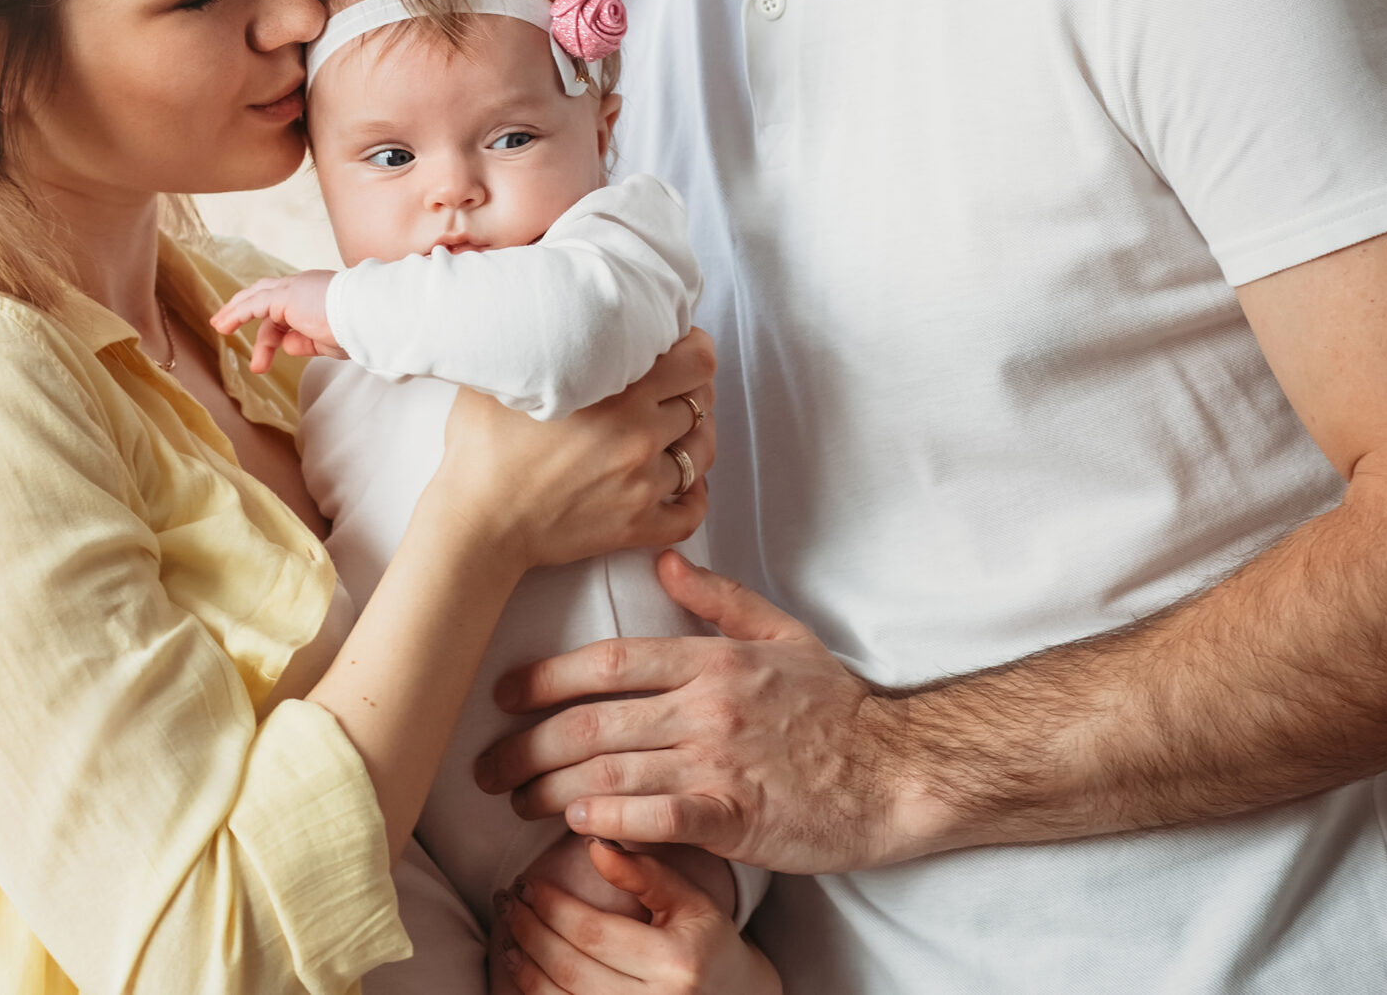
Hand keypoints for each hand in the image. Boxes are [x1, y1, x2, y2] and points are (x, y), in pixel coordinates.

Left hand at [209, 270, 344, 370]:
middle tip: (228, 324)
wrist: (367, 314)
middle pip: (267, 297)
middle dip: (246, 309)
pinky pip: (254, 304)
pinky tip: (224, 324)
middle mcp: (303, 286)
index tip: (273, 354)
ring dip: (236, 312)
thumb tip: (285, 344)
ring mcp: (293, 288)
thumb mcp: (327, 340)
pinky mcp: (284, 296)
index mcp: (316, 294)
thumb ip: (305, 341)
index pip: (288, 309)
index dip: (277, 332)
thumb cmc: (357, 328)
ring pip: (256, 297)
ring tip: (219, 326)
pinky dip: (237, 313)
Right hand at [428, 330, 716, 570]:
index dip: (694, 349)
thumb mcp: (507, 375)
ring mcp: (643, 484)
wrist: (476, 522)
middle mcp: (640, 435)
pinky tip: (682, 486)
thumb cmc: (482, 449)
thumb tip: (554, 314)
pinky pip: (691, 513)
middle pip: (702, 401)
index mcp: (619, 392)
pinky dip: (694, 498)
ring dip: (694, 438)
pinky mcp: (636, 525)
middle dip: (692, 389)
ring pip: (702, 453)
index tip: (679, 348)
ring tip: (675, 432)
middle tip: (671, 388)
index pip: (696, 360)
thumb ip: (543, 342)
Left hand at [476, 553, 906, 873]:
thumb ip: (719, 599)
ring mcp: (720, 762)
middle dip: (529, 745)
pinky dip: (612, 823)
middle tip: (490, 766)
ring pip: (613, 771)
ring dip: (553, 790)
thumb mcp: (783, 634)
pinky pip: (659, 819)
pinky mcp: (736, 818)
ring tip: (518, 804)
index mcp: (712, 660)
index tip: (504, 694)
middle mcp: (707, 707)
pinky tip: (577, 827)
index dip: (546, 677)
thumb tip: (664, 559)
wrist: (896, 771)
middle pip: (594, 721)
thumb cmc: (838, 707)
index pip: (609, 661)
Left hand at [498, 838, 779, 994]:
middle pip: (569, 967)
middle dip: (529, 930)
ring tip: (509, 931)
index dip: (553, 906)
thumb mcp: (691, 901)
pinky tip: (522, 968)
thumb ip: (645, 872)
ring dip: (524, 963)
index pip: (594, 932)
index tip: (529, 883)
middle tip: (509, 901)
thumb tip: (593, 845)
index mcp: (677, 963)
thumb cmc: (709, 946)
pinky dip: (534, 992)